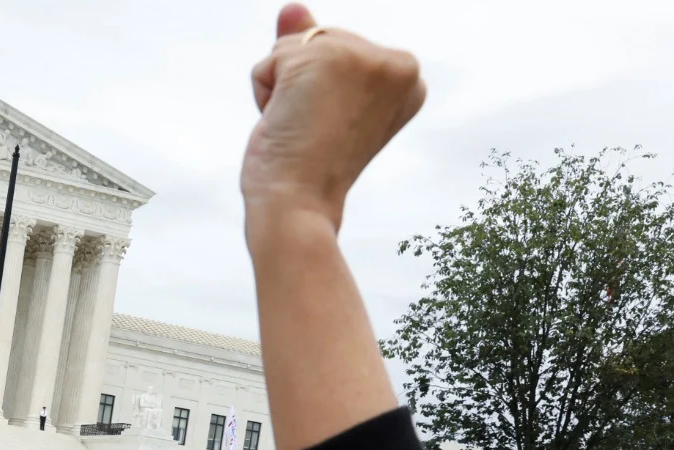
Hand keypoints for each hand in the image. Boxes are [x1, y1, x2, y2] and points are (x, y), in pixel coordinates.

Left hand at [242, 4, 424, 231]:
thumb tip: (291, 6)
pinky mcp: (323, 58)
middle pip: (321, 42)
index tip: (337, 131)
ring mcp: (362, 56)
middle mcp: (398, 62)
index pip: (344, 54)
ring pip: (294, 47)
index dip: (324, 94)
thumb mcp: (319, 103)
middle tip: (315, 133)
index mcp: (410, 76)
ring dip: (282, 89)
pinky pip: (270, 60)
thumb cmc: (310, 168)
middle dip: (302, 86)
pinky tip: (286, 121)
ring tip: (302, 128)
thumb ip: (312, 48)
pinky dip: (264, 91)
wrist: (299, 206)